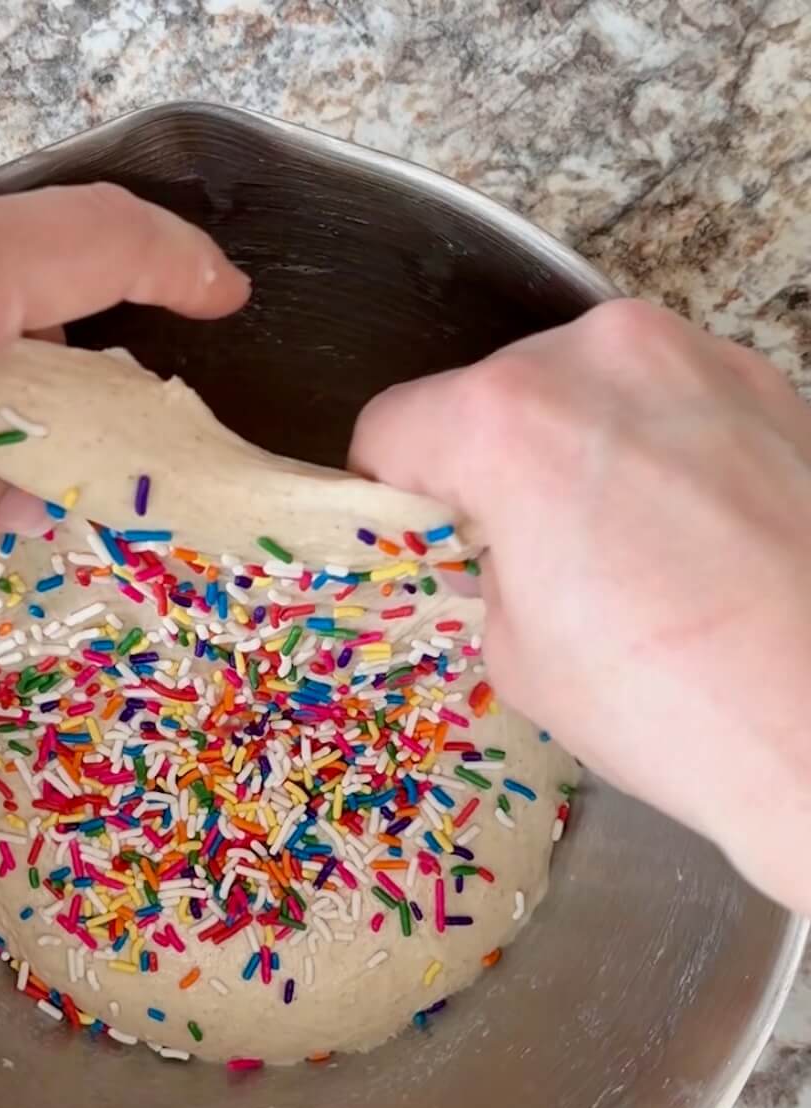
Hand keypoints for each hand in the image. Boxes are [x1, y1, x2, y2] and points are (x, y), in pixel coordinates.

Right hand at [351, 300, 810, 912]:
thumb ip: (486, 567)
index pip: (393, 426)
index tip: (407, 532)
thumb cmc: (671, 699)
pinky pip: (672, 404)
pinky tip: (684, 538)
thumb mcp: (514, 651)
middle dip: (491, 467)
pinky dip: (658, 453)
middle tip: (518, 556)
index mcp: (510, 419)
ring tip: (616, 551)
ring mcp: (699, 361)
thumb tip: (502, 548)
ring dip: (577, 451)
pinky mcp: (771, 389)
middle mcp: (603, 357)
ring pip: (588, 390)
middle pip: (494, 394)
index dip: (386, 491)